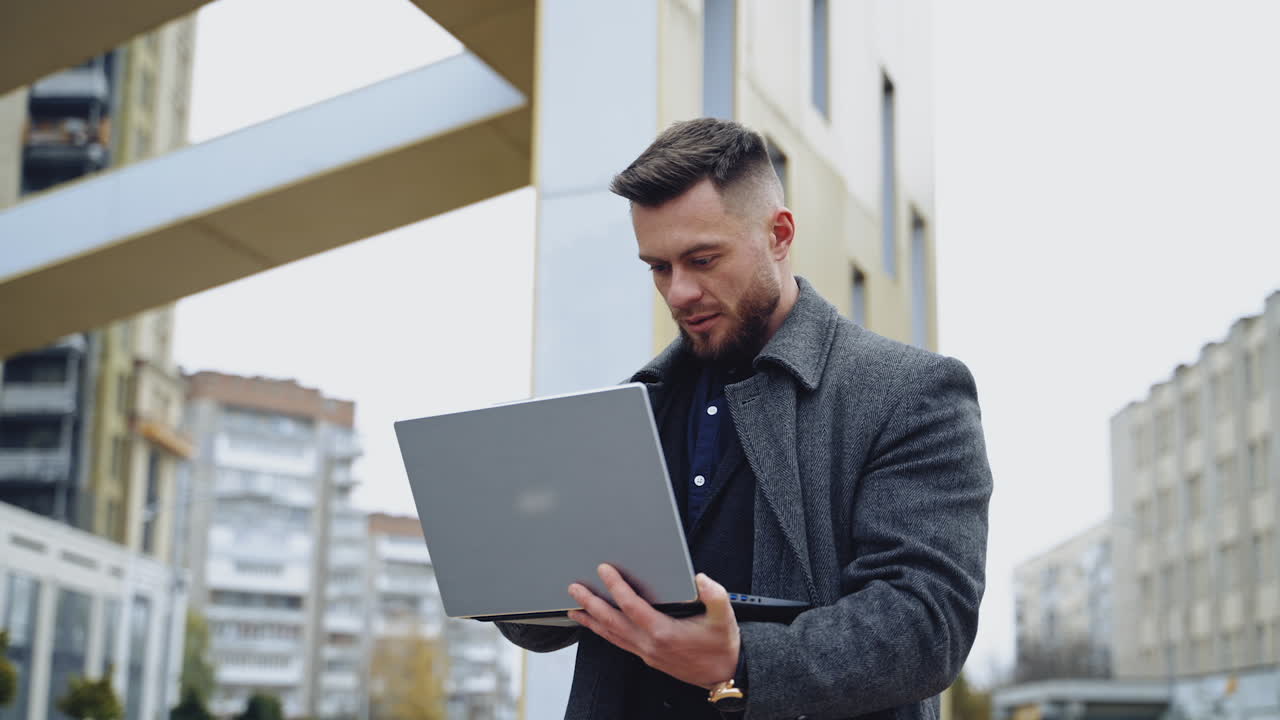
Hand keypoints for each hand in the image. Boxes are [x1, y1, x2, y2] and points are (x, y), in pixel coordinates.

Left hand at [567, 564, 739, 688]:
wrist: (725, 674)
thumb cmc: (722, 645)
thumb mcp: (724, 617)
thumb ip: (715, 595)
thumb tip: (701, 578)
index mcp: (664, 632)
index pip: (632, 606)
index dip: (616, 587)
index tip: (604, 570)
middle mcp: (650, 644)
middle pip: (612, 622)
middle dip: (590, 604)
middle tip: (574, 589)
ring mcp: (646, 653)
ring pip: (611, 636)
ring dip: (591, 621)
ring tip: (574, 609)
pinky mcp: (648, 657)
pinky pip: (619, 643)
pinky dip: (604, 633)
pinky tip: (597, 626)